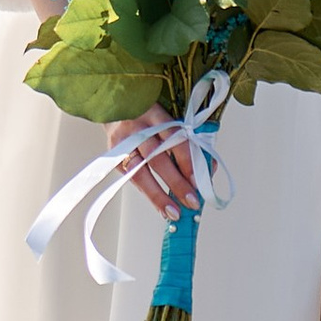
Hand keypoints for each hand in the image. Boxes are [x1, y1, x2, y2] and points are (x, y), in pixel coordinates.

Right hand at [109, 104, 196, 219]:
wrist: (115, 108)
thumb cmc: (148, 117)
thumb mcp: (168, 119)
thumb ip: (187, 140)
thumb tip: (207, 168)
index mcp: (156, 114)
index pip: (174, 137)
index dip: (187, 160)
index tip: (198, 180)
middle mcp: (137, 128)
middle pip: (156, 157)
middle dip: (176, 182)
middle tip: (191, 201)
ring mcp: (122, 142)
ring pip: (139, 171)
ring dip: (158, 195)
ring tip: (173, 212)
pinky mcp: (113, 156)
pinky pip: (130, 178)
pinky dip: (147, 194)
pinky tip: (159, 206)